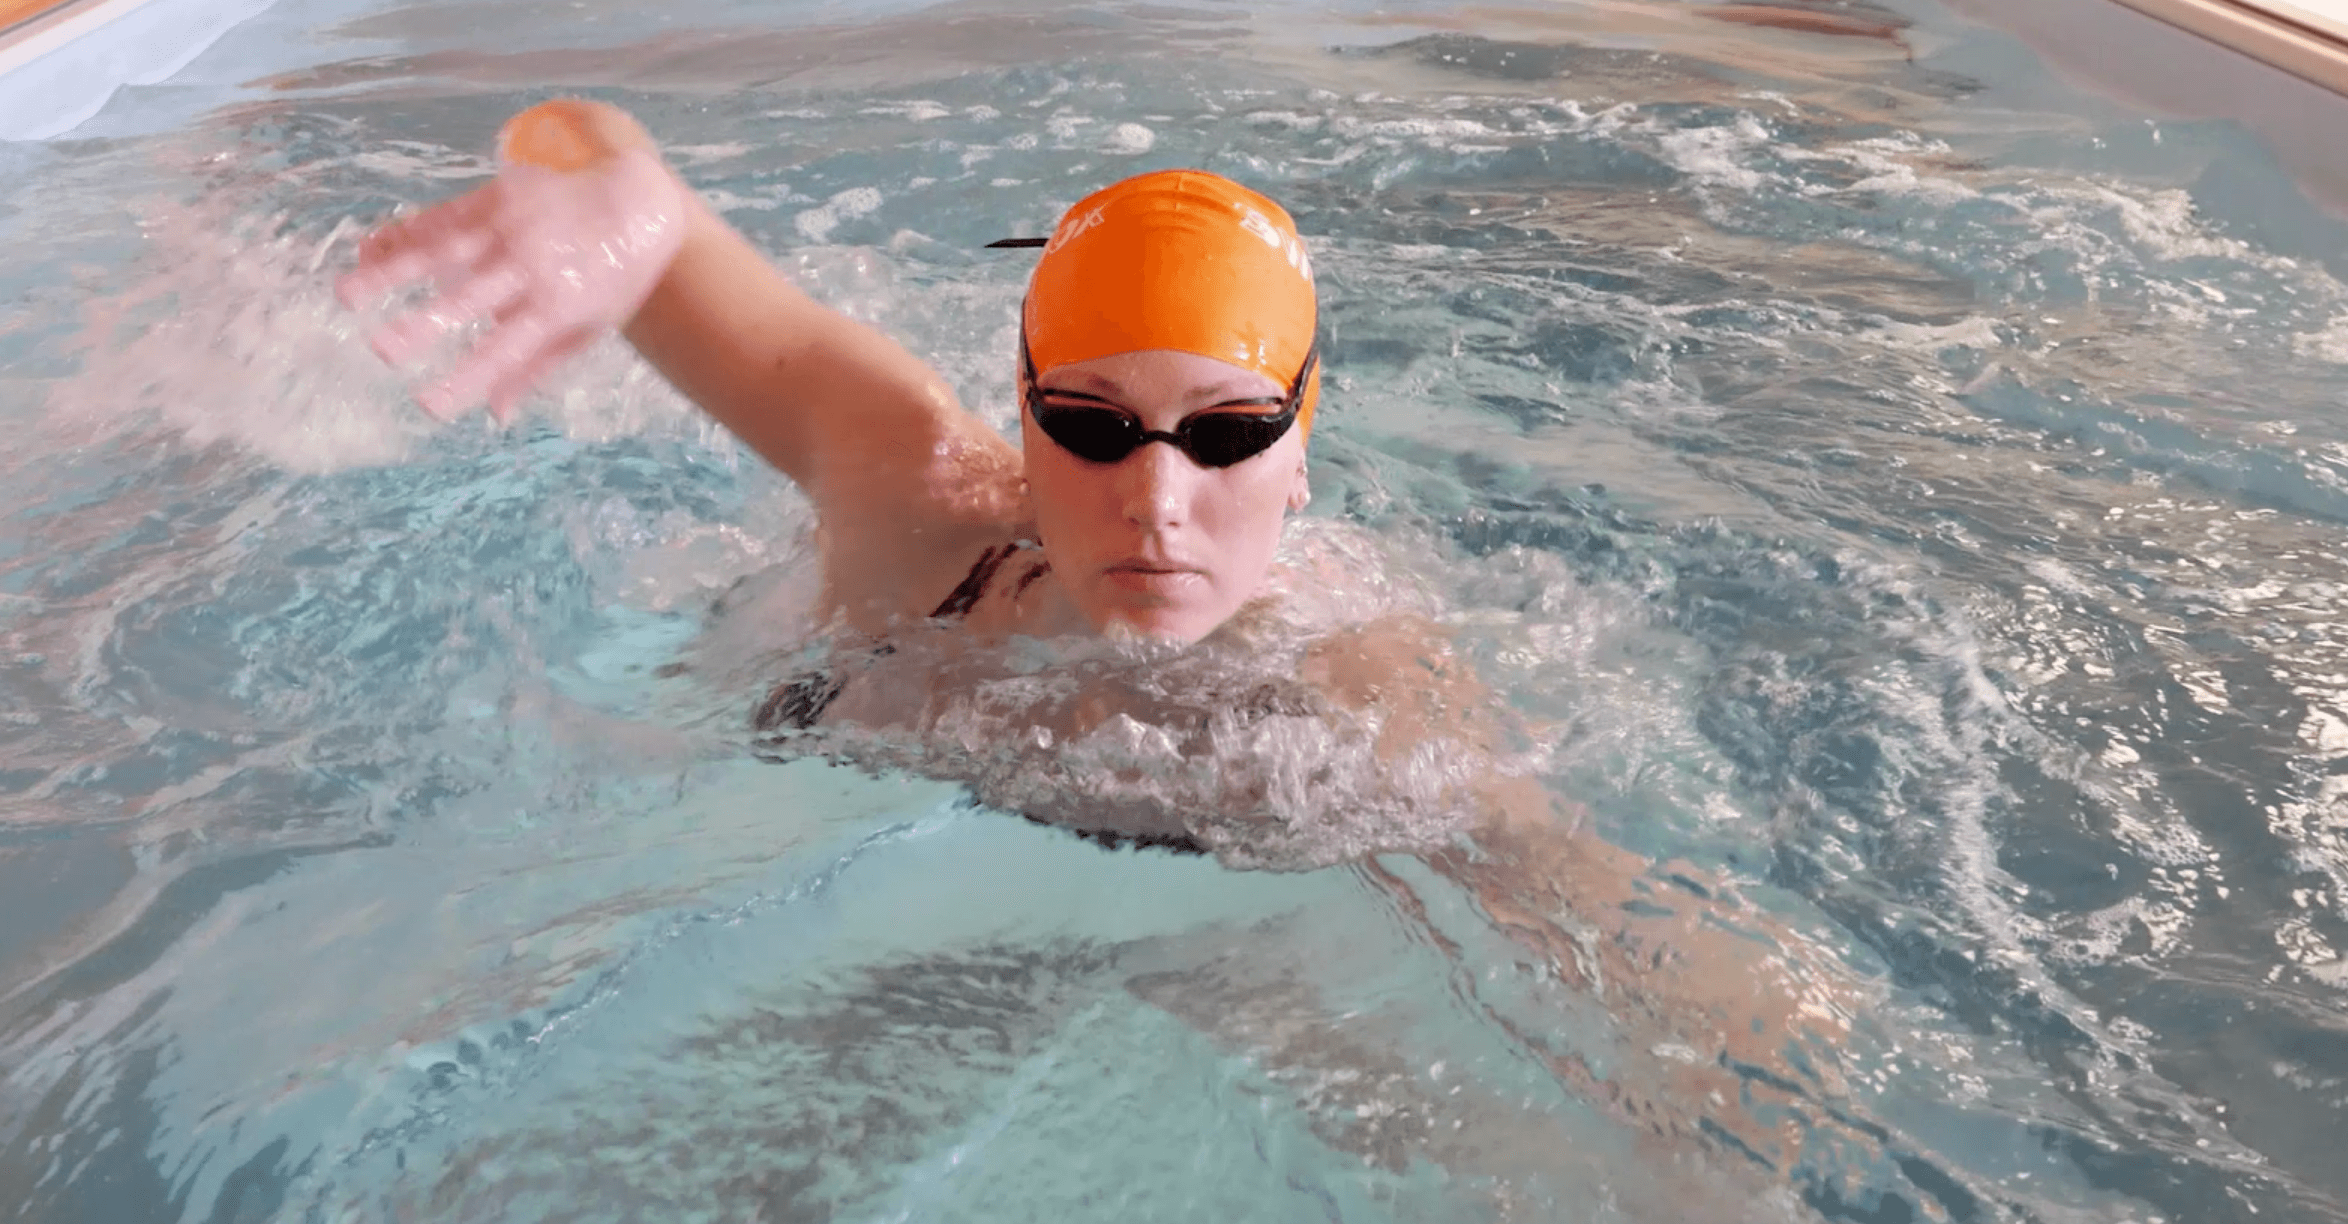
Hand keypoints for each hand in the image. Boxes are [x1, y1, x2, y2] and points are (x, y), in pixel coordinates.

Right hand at [337, 146, 686, 422]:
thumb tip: (495, 414)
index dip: (465, 380)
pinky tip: (367, 248)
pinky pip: (441, 216)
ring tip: (345, 294)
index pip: (503, 352)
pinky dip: (403, 232)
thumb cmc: (612, 276)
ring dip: (391, 272)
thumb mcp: (589, 327)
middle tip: (380, 349)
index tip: (428, 406)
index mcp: (556, 307)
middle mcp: (530, 266)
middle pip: (468, 299)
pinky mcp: (495, 196)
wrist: (636, 200)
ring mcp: (510, 227)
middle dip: (422, 324)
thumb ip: (536, 367)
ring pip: (442, 251)